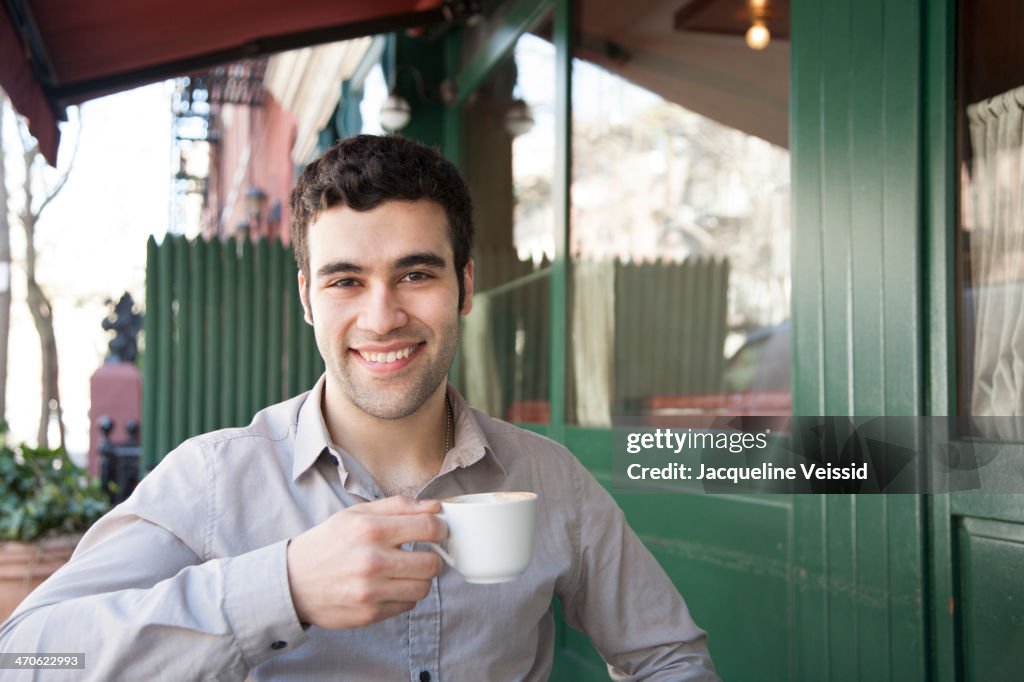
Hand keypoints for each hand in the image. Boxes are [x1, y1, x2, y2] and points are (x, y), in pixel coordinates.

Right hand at [286, 496, 446, 629]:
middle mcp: (372, 561)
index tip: (438, 530)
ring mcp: (371, 591)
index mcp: (370, 530)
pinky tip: (389, 586)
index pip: (428, 528)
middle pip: (432, 563)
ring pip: (424, 587)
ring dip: (420, 578)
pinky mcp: (370, 613)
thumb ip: (398, 506)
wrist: (293, 582)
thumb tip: (435, 507)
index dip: (440, 529)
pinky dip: (404, 595)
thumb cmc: (328, 543)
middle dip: (433, 557)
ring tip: (404, 570)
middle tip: (422, 553)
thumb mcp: (357, 514)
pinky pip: (407, 605)